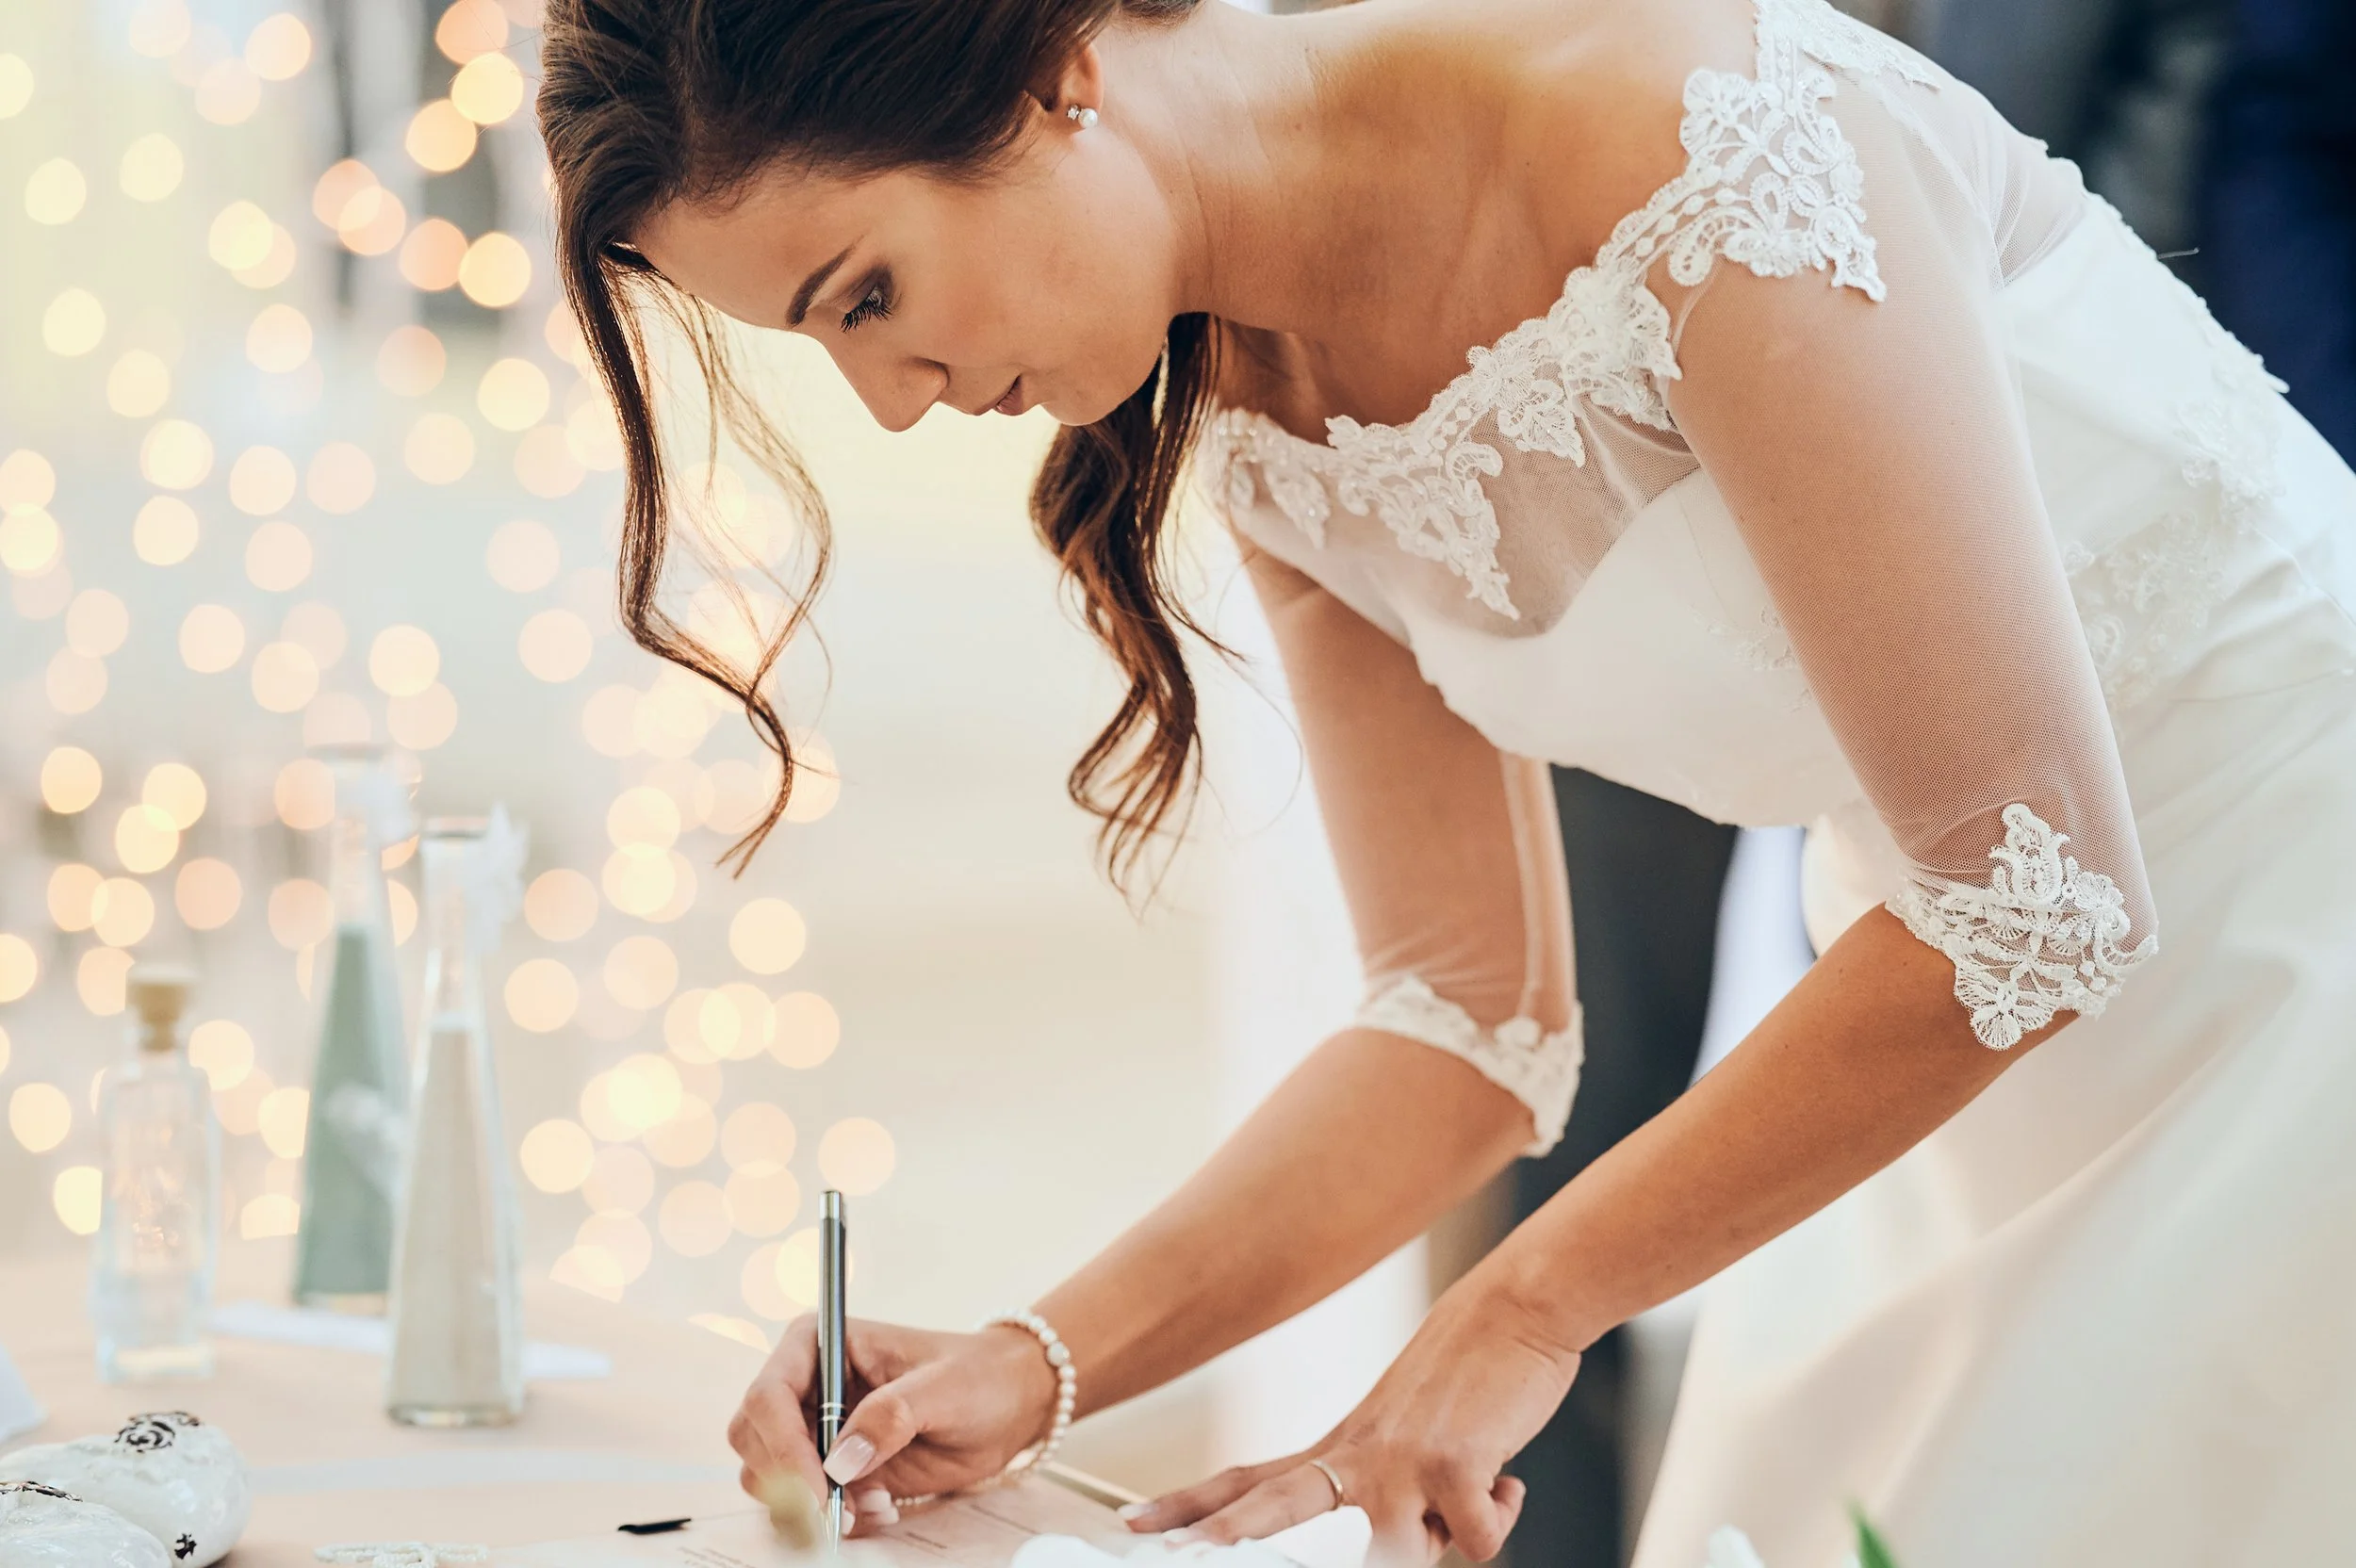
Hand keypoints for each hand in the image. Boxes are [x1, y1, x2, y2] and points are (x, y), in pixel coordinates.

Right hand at [728, 1316, 1059, 1534]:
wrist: (1006, 1403)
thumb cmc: (976, 1375)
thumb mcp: (943, 1387)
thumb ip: (892, 1416)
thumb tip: (839, 1462)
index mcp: (819, 1343)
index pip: (768, 1395)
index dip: (783, 1445)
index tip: (819, 1485)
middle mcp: (805, 1385)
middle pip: (753, 1440)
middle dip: (788, 1483)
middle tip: (836, 1512)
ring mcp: (813, 1429)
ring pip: (768, 1478)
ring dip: (809, 1506)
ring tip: (872, 1506)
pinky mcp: (832, 1468)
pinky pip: (802, 1504)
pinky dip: (831, 1518)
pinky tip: (880, 1509)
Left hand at [1119, 1268, 1580, 1565]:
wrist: (1513, 1313)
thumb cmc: (1463, 1380)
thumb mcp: (1401, 1437)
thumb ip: (1377, 1492)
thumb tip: (1391, 1549)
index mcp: (1336, 1449)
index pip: (1246, 1481)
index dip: (1190, 1506)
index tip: (1137, 1525)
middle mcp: (1356, 1456)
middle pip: (1273, 1505)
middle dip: (1225, 1537)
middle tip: (1175, 1554)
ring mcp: (1400, 1462)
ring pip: (1400, 1555)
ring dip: (1442, 1539)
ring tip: (1468, 1493)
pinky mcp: (1452, 1466)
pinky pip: (1476, 1541)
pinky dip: (1498, 1520)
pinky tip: (1503, 1481)